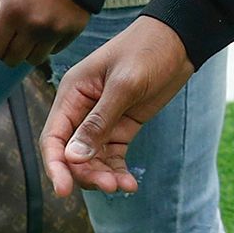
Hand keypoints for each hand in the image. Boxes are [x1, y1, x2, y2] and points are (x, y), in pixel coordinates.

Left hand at [0, 0, 89, 69]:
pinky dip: (45, 46)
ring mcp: (55, 30)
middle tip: (5, 40)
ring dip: (25, 52)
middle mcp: (34, 25)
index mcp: (12, 12)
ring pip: (33, 60)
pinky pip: (54, 51)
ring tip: (25, 35)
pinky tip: (44, 30)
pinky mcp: (73, 30)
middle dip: (3, 53)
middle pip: (12, 59)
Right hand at [41, 17, 195, 196]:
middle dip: (86, 174)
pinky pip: (112, 156)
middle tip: (109, 186)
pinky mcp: (122, 127)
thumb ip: (99, 121)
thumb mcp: (125, 84)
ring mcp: (102, 120)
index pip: (53, 137)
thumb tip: (73, 157)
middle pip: (72, 154)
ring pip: (92, 159)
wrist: (179, 41)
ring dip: (103, 175)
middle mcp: (82, 109)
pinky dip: (118, 171)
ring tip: (124, 185)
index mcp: (72, 94)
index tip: (64, 191)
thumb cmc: (148, 51)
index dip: (55, 166)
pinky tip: (130, 184)